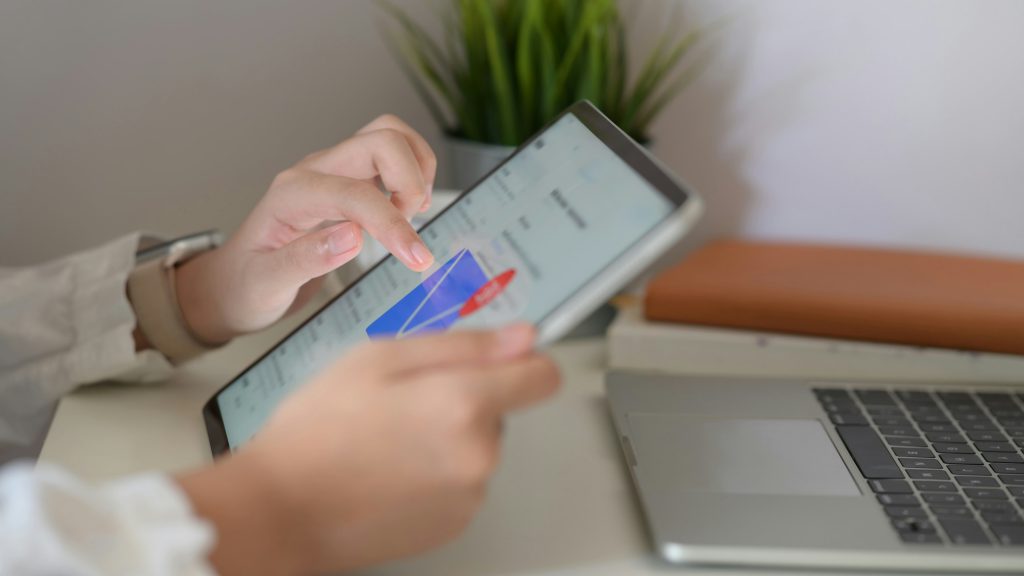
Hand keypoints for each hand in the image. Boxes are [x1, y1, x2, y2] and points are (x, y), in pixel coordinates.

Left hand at [175, 114, 436, 343]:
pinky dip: (413, 172)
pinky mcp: (348, 177)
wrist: (234, 282)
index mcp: (292, 195)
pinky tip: (407, 207)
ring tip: (413, 213)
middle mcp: (314, 172)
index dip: (393, 224)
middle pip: (381, 141)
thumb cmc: (248, 285)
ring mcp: (333, 170)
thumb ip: (306, 260)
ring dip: (416, 169)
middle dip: (411, 182)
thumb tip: (353, 237)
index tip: (418, 259)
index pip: (356, 194)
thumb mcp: (266, 284)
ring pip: (389, 136)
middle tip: (411, 228)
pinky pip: (390, 153)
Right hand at [177, 325, 560, 575]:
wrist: (280, 511)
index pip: (543, 376)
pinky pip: (459, 484)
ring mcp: (469, 498)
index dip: (520, 361)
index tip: (494, 361)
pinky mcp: (452, 526)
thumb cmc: (317, 430)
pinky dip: (434, 475)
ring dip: (447, 439)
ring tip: (385, 440)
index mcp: (466, 404)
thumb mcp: (380, 358)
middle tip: (399, 402)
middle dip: (463, 399)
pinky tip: (388, 472)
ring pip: (477, 447)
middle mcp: (480, 456)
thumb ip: (463, 344)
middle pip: (499, 411)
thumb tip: (524, 338)